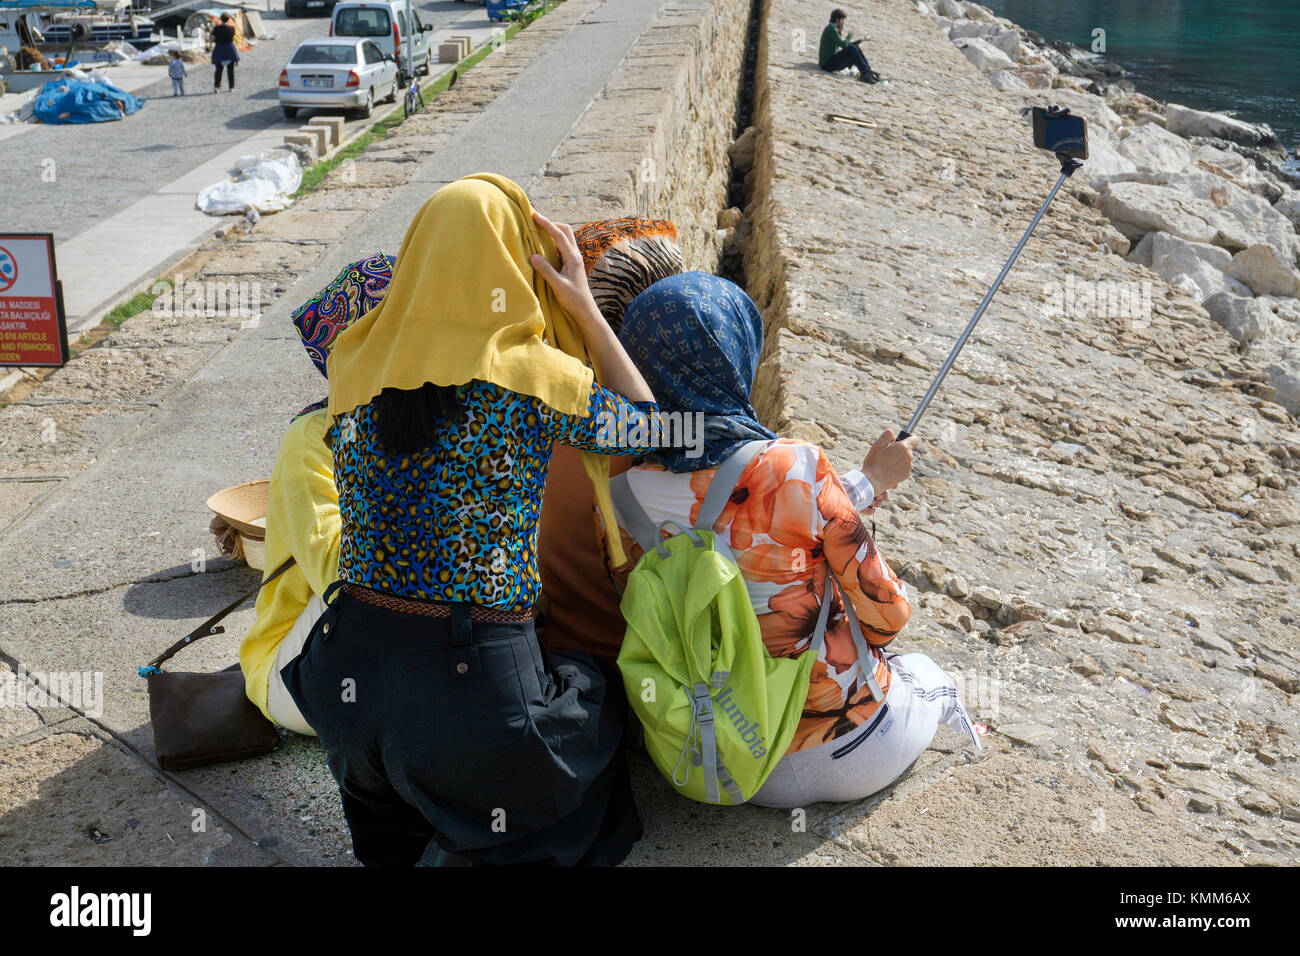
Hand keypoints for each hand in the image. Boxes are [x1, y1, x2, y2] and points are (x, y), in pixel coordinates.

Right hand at [530, 210, 599, 325]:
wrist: (585, 309)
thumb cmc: (573, 299)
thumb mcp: (558, 285)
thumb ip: (546, 270)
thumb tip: (533, 255)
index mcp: (573, 257)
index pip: (559, 235)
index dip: (546, 223)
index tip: (534, 215)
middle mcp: (575, 255)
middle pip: (565, 230)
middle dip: (551, 223)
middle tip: (536, 220)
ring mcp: (574, 259)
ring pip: (565, 237)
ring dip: (553, 231)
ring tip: (538, 230)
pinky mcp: (571, 264)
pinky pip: (562, 246)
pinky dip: (553, 241)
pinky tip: (544, 245)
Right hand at [862, 429, 916, 495]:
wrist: (873, 481)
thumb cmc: (874, 462)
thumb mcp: (878, 444)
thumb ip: (888, 434)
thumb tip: (893, 435)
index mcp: (903, 447)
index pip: (914, 439)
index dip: (908, 437)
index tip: (901, 440)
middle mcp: (909, 457)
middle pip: (907, 449)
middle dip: (899, 450)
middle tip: (887, 453)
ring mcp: (908, 467)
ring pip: (905, 459)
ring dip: (898, 459)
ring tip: (886, 464)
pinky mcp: (906, 475)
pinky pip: (903, 468)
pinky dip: (897, 468)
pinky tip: (887, 471)